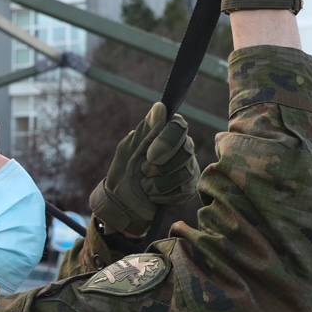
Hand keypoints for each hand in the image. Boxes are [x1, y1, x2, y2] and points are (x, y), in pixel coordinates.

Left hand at [89, 104, 198, 236]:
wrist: (122, 203)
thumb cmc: (124, 172)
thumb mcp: (128, 150)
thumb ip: (145, 130)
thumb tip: (160, 107)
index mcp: (165, 132)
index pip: (179, 126)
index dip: (167, 141)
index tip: (149, 155)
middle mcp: (182, 147)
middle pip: (185, 151)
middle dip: (159, 167)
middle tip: (142, 172)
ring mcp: (188, 167)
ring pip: (184, 172)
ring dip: (157, 183)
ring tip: (145, 185)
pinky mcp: (189, 187)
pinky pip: (183, 190)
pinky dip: (162, 195)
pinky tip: (153, 195)